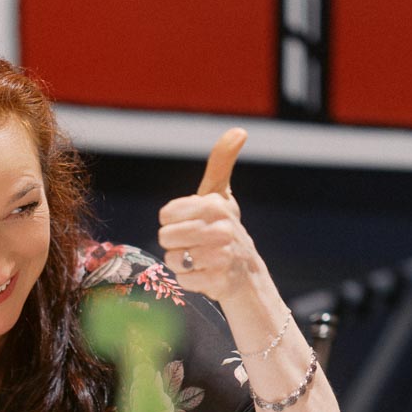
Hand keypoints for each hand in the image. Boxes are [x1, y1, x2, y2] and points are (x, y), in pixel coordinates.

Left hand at [158, 128, 260, 304]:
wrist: (245, 272)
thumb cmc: (225, 228)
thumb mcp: (220, 195)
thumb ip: (221, 163)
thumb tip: (240, 130)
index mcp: (214, 205)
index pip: (166, 215)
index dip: (172, 222)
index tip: (190, 223)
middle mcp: (220, 229)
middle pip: (166, 237)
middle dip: (174, 244)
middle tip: (193, 244)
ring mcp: (221, 257)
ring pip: (173, 260)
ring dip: (181, 262)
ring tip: (199, 259)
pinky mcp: (219, 281)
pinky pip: (184, 280)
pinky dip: (190, 280)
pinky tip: (205, 275)